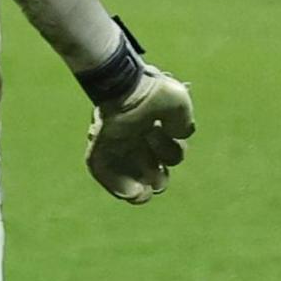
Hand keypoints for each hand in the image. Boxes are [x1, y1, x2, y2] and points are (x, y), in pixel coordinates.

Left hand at [87, 65, 196, 202]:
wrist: (125, 85)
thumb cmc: (153, 92)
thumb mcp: (179, 105)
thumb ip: (182, 125)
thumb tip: (179, 136)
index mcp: (155, 127)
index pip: (166, 152)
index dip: (170, 153)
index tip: (169, 143)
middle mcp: (136, 138)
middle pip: (149, 169)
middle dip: (157, 178)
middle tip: (157, 178)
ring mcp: (117, 144)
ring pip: (128, 175)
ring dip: (139, 187)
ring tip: (143, 194)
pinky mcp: (99, 149)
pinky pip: (103, 172)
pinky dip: (116, 186)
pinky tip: (132, 194)